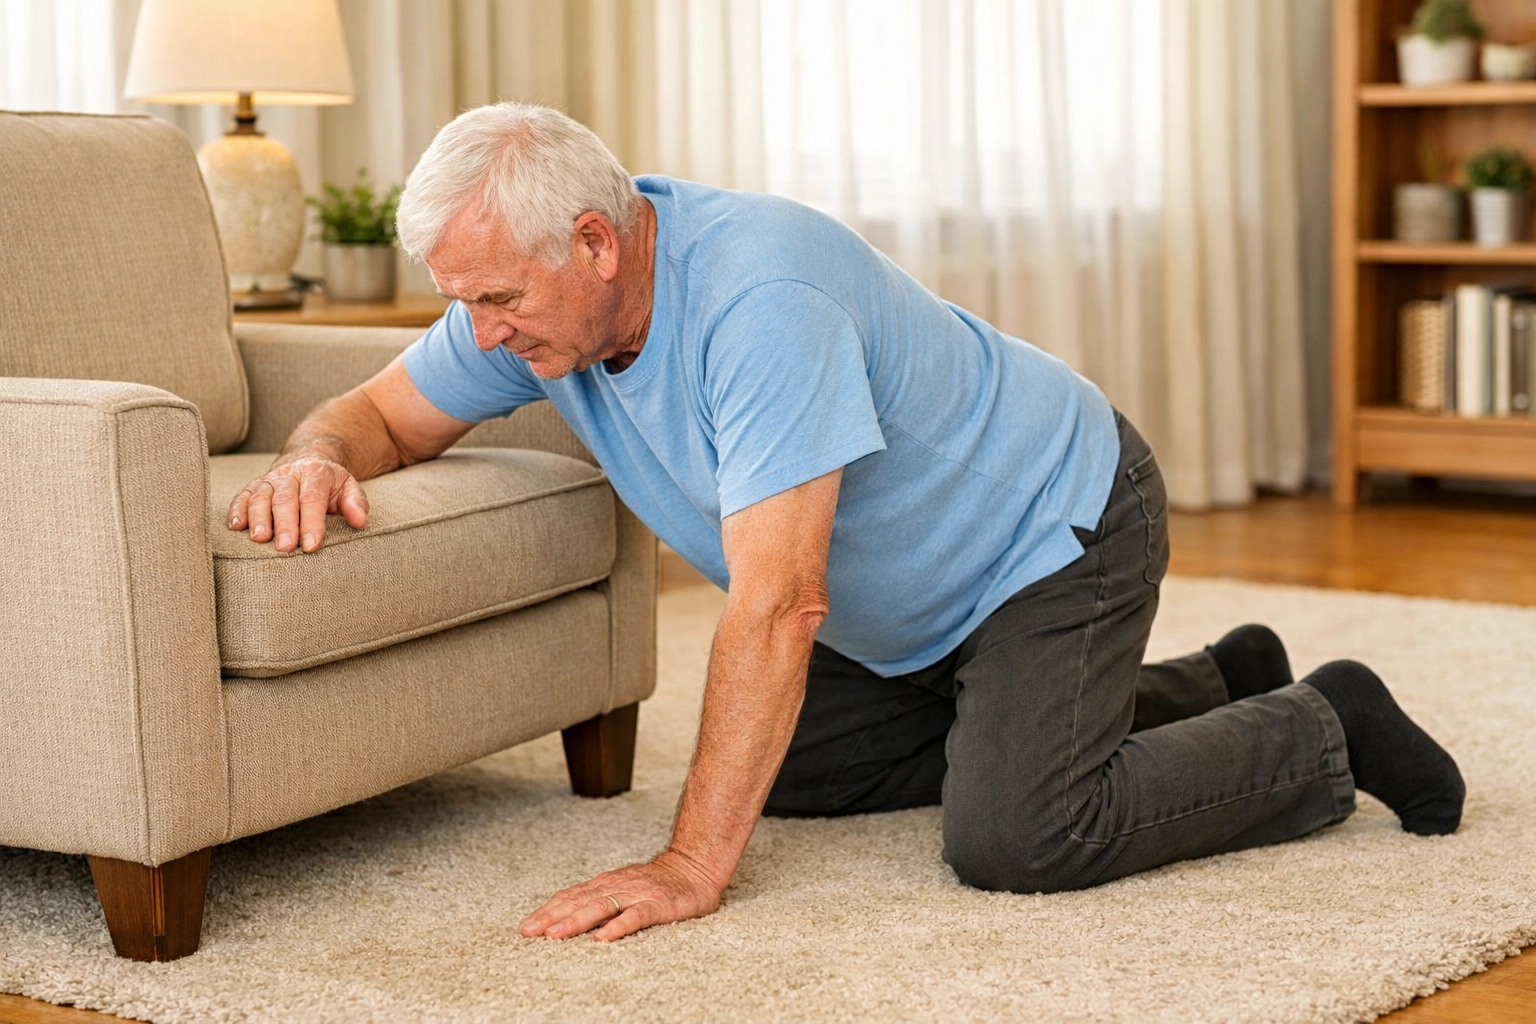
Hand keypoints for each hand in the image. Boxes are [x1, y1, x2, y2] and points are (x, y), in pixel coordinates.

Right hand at [227, 454, 368, 552]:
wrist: (307, 461)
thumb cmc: (329, 484)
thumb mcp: (348, 487)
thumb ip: (355, 503)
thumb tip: (360, 521)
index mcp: (315, 473)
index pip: (312, 499)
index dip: (312, 522)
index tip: (311, 545)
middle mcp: (289, 474)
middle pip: (284, 499)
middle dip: (284, 524)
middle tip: (285, 547)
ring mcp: (269, 480)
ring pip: (260, 497)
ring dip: (258, 518)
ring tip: (259, 539)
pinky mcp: (253, 487)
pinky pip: (242, 497)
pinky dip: (237, 510)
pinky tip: (235, 526)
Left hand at [520, 849, 722, 941]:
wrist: (695, 867)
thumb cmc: (657, 883)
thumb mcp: (623, 887)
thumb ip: (600, 899)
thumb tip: (567, 916)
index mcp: (606, 884)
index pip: (571, 897)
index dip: (548, 911)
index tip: (527, 926)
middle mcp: (616, 887)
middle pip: (579, 902)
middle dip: (552, 917)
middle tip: (530, 932)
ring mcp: (637, 894)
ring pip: (601, 907)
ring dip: (576, 921)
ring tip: (555, 935)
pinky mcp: (657, 904)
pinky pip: (635, 916)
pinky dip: (618, 927)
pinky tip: (603, 938)